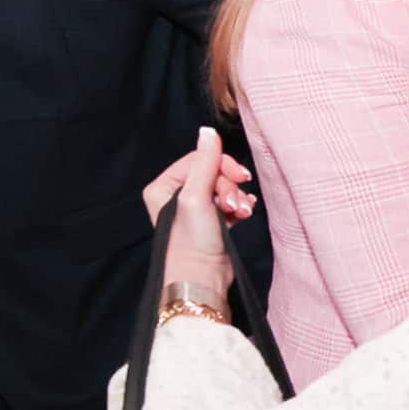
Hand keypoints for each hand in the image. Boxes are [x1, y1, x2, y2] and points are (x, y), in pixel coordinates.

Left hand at [142, 127, 245, 298]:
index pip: (200, 159)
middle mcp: (175, 196)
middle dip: (231, 187)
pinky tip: (245, 212)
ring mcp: (194, 209)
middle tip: (236, 205)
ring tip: (242, 213)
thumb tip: (209, 131)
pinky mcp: (211, 222)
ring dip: (238, 198)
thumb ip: (205, 162)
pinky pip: (230, 202)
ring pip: (225, 188)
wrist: (202, 278)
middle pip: (215, 173)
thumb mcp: (196, 196)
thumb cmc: (192, 241)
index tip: (241, 178)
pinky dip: (240, 205)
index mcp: (163, 186)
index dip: (223, 166)